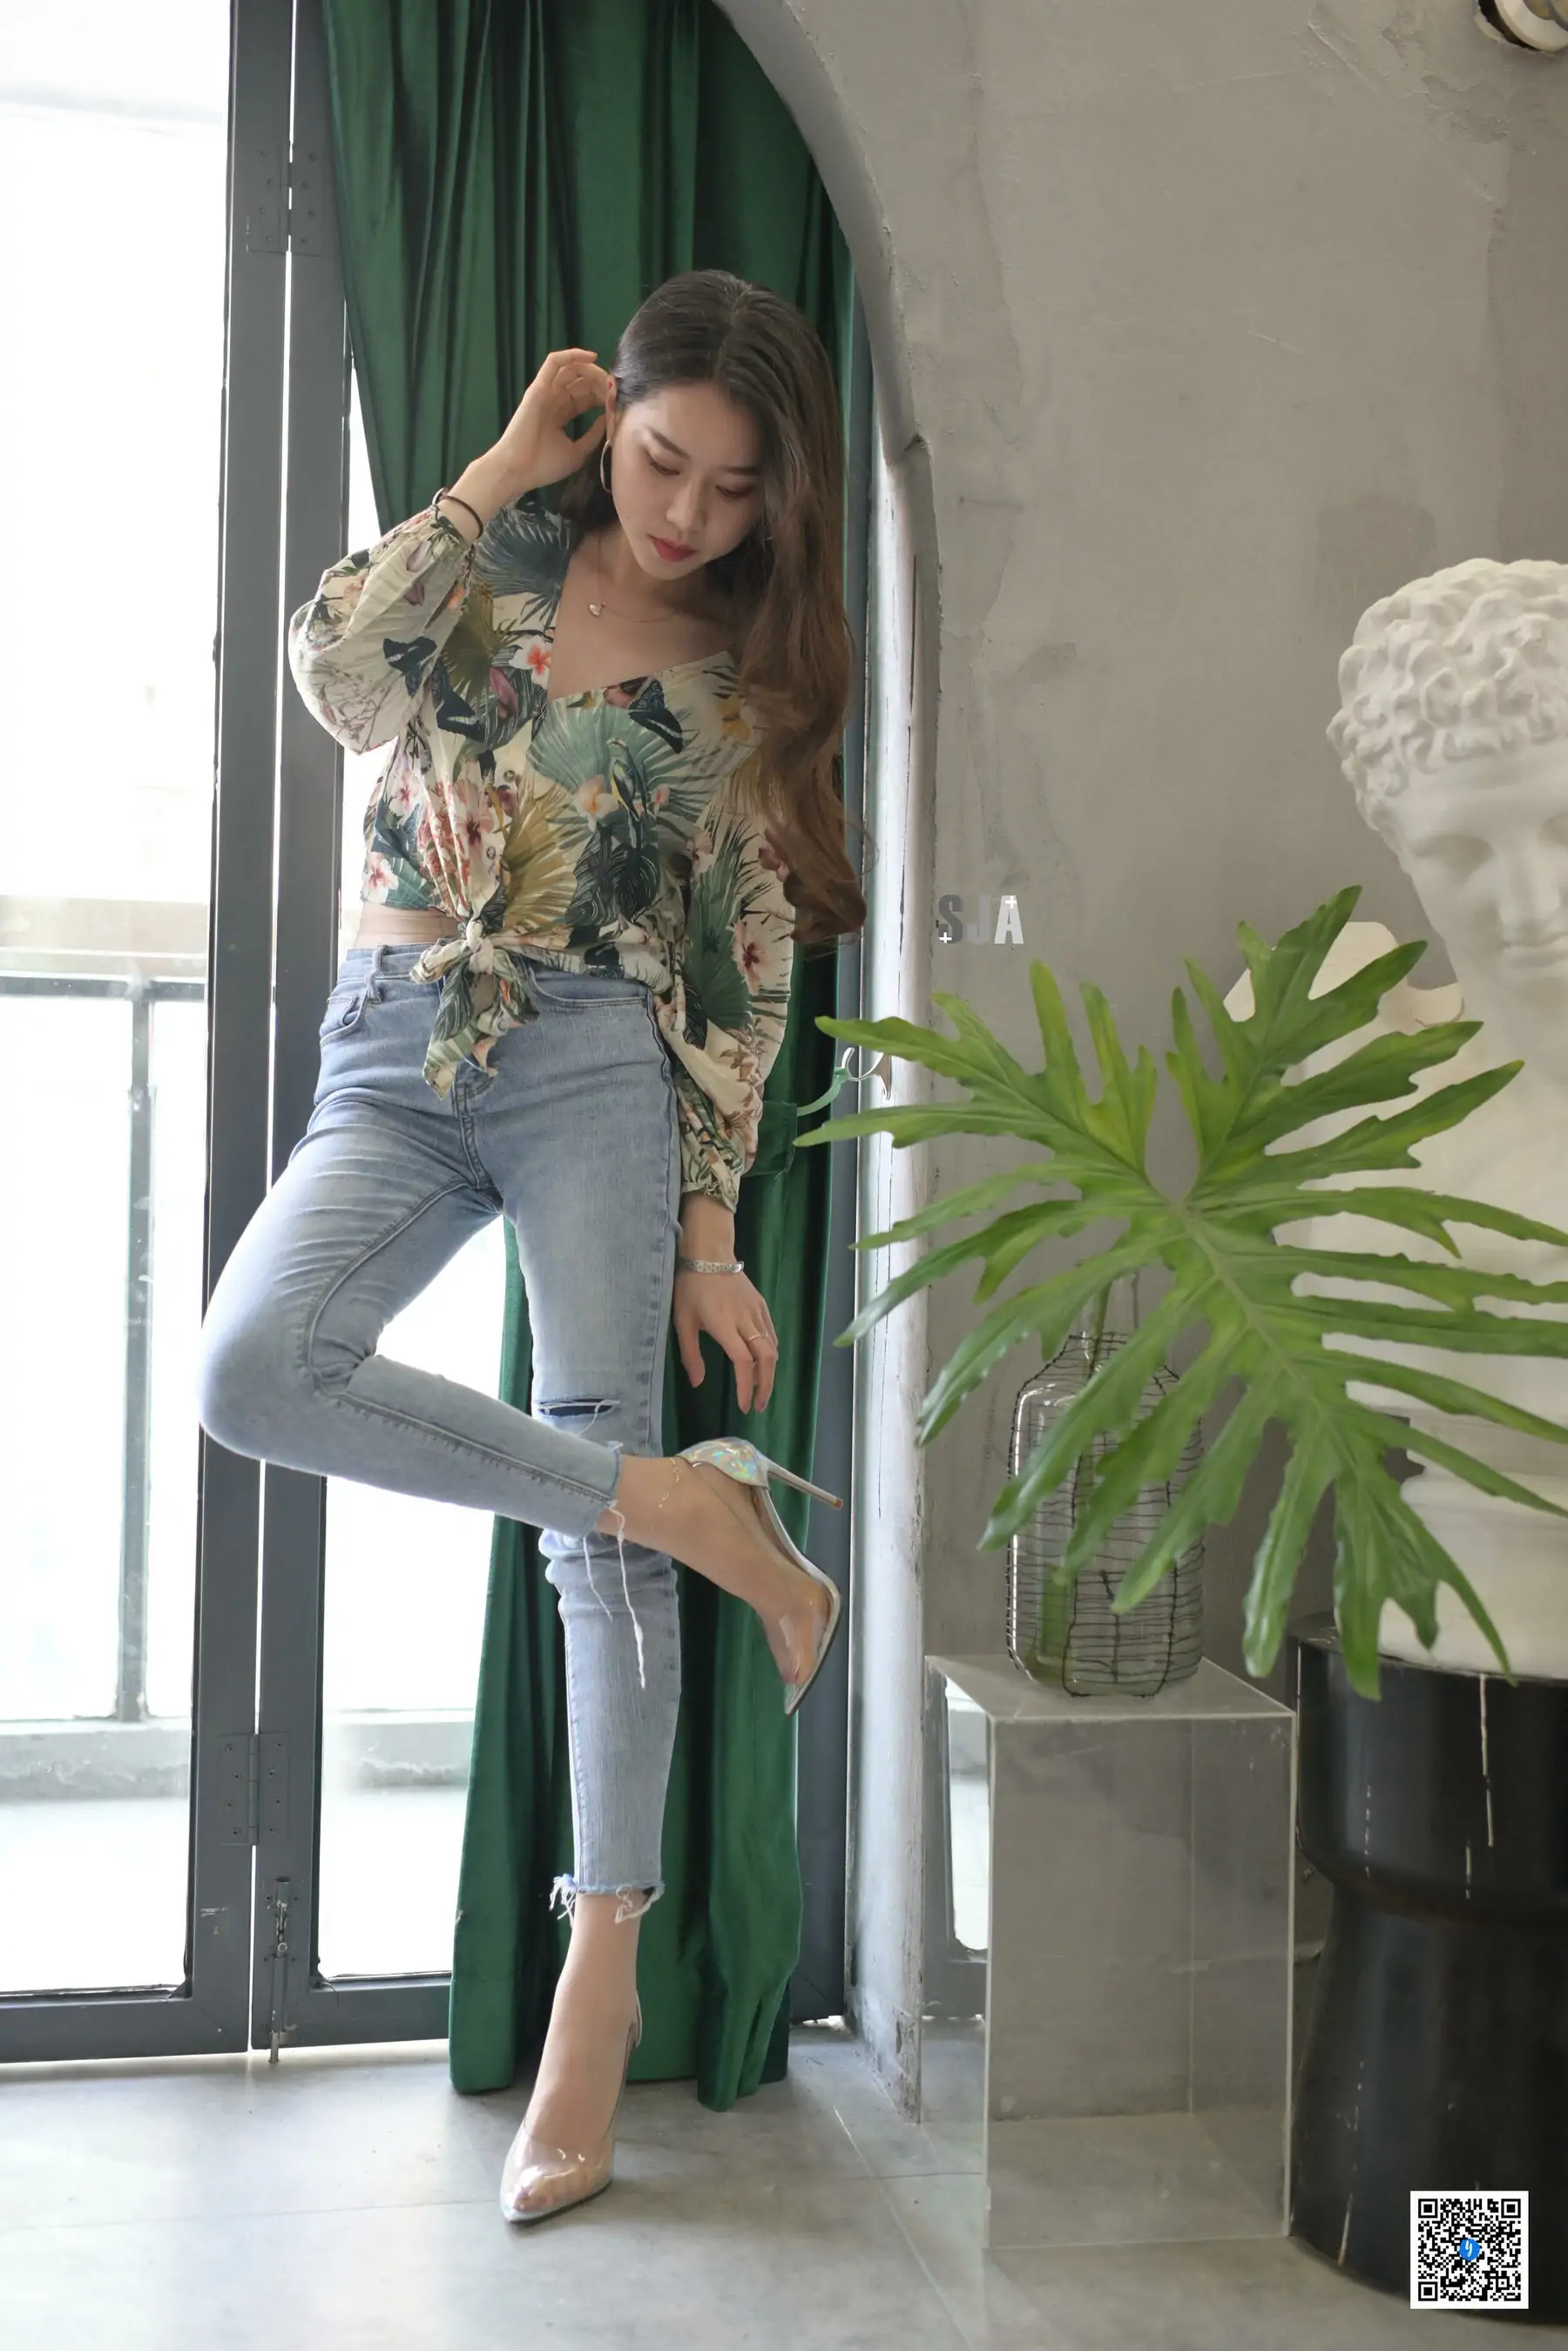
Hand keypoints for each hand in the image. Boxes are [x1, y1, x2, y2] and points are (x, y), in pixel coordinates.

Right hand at [492, 348, 609, 495]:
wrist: (518, 469)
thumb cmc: (544, 465)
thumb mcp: (577, 452)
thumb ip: (593, 435)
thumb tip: (608, 418)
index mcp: (561, 415)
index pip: (585, 397)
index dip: (603, 396)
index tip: (619, 401)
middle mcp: (553, 400)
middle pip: (581, 382)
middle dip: (601, 383)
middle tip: (616, 388)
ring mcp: (545, 392)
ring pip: (572, 370)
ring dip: (591, 370)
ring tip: (607, 378)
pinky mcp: (538, 387)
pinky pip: (554, 362)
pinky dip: (572, 355)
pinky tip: (591, 357)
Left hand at [673, 1268, 778, 1412]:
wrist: (710, 1253)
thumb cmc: (691, 1286)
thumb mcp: (683, 1321)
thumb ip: (690, 1354)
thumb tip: (697, 1383)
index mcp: (724, 1325)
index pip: (742, 1362)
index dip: (745, 1386)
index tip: (745, 1405)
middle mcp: (745, 1320)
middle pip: (766, 1358)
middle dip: (765, 1385)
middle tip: (759, 1404)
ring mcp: (757, 1312)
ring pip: (772, 1347)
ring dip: (769, 1372)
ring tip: (759, 1388)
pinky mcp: (762, 1305)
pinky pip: (771, 1334)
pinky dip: (770, 1353)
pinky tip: (762, 1362)